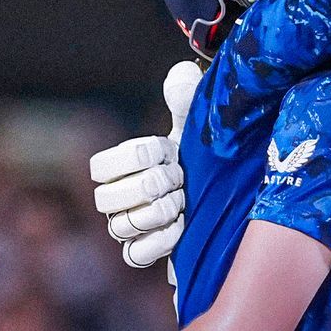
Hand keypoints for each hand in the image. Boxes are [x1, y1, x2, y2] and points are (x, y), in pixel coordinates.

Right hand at [90, 61, 202, 267]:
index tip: (168, 152)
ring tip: (185, 201)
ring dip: (159, 212)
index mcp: (125, 164)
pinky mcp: (145, 252)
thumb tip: (181, 75)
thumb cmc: (205, 157)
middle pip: (106, 198)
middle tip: (181, 179)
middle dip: (151, 186)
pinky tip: (183, 227)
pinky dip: (160, 241)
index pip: (100, 166)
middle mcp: (118, 196)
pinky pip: (135, 254)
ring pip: (120, 227)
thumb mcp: (198, 127)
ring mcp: (127, 227)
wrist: (230, 196)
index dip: (136, 159)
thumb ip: (186, 100)